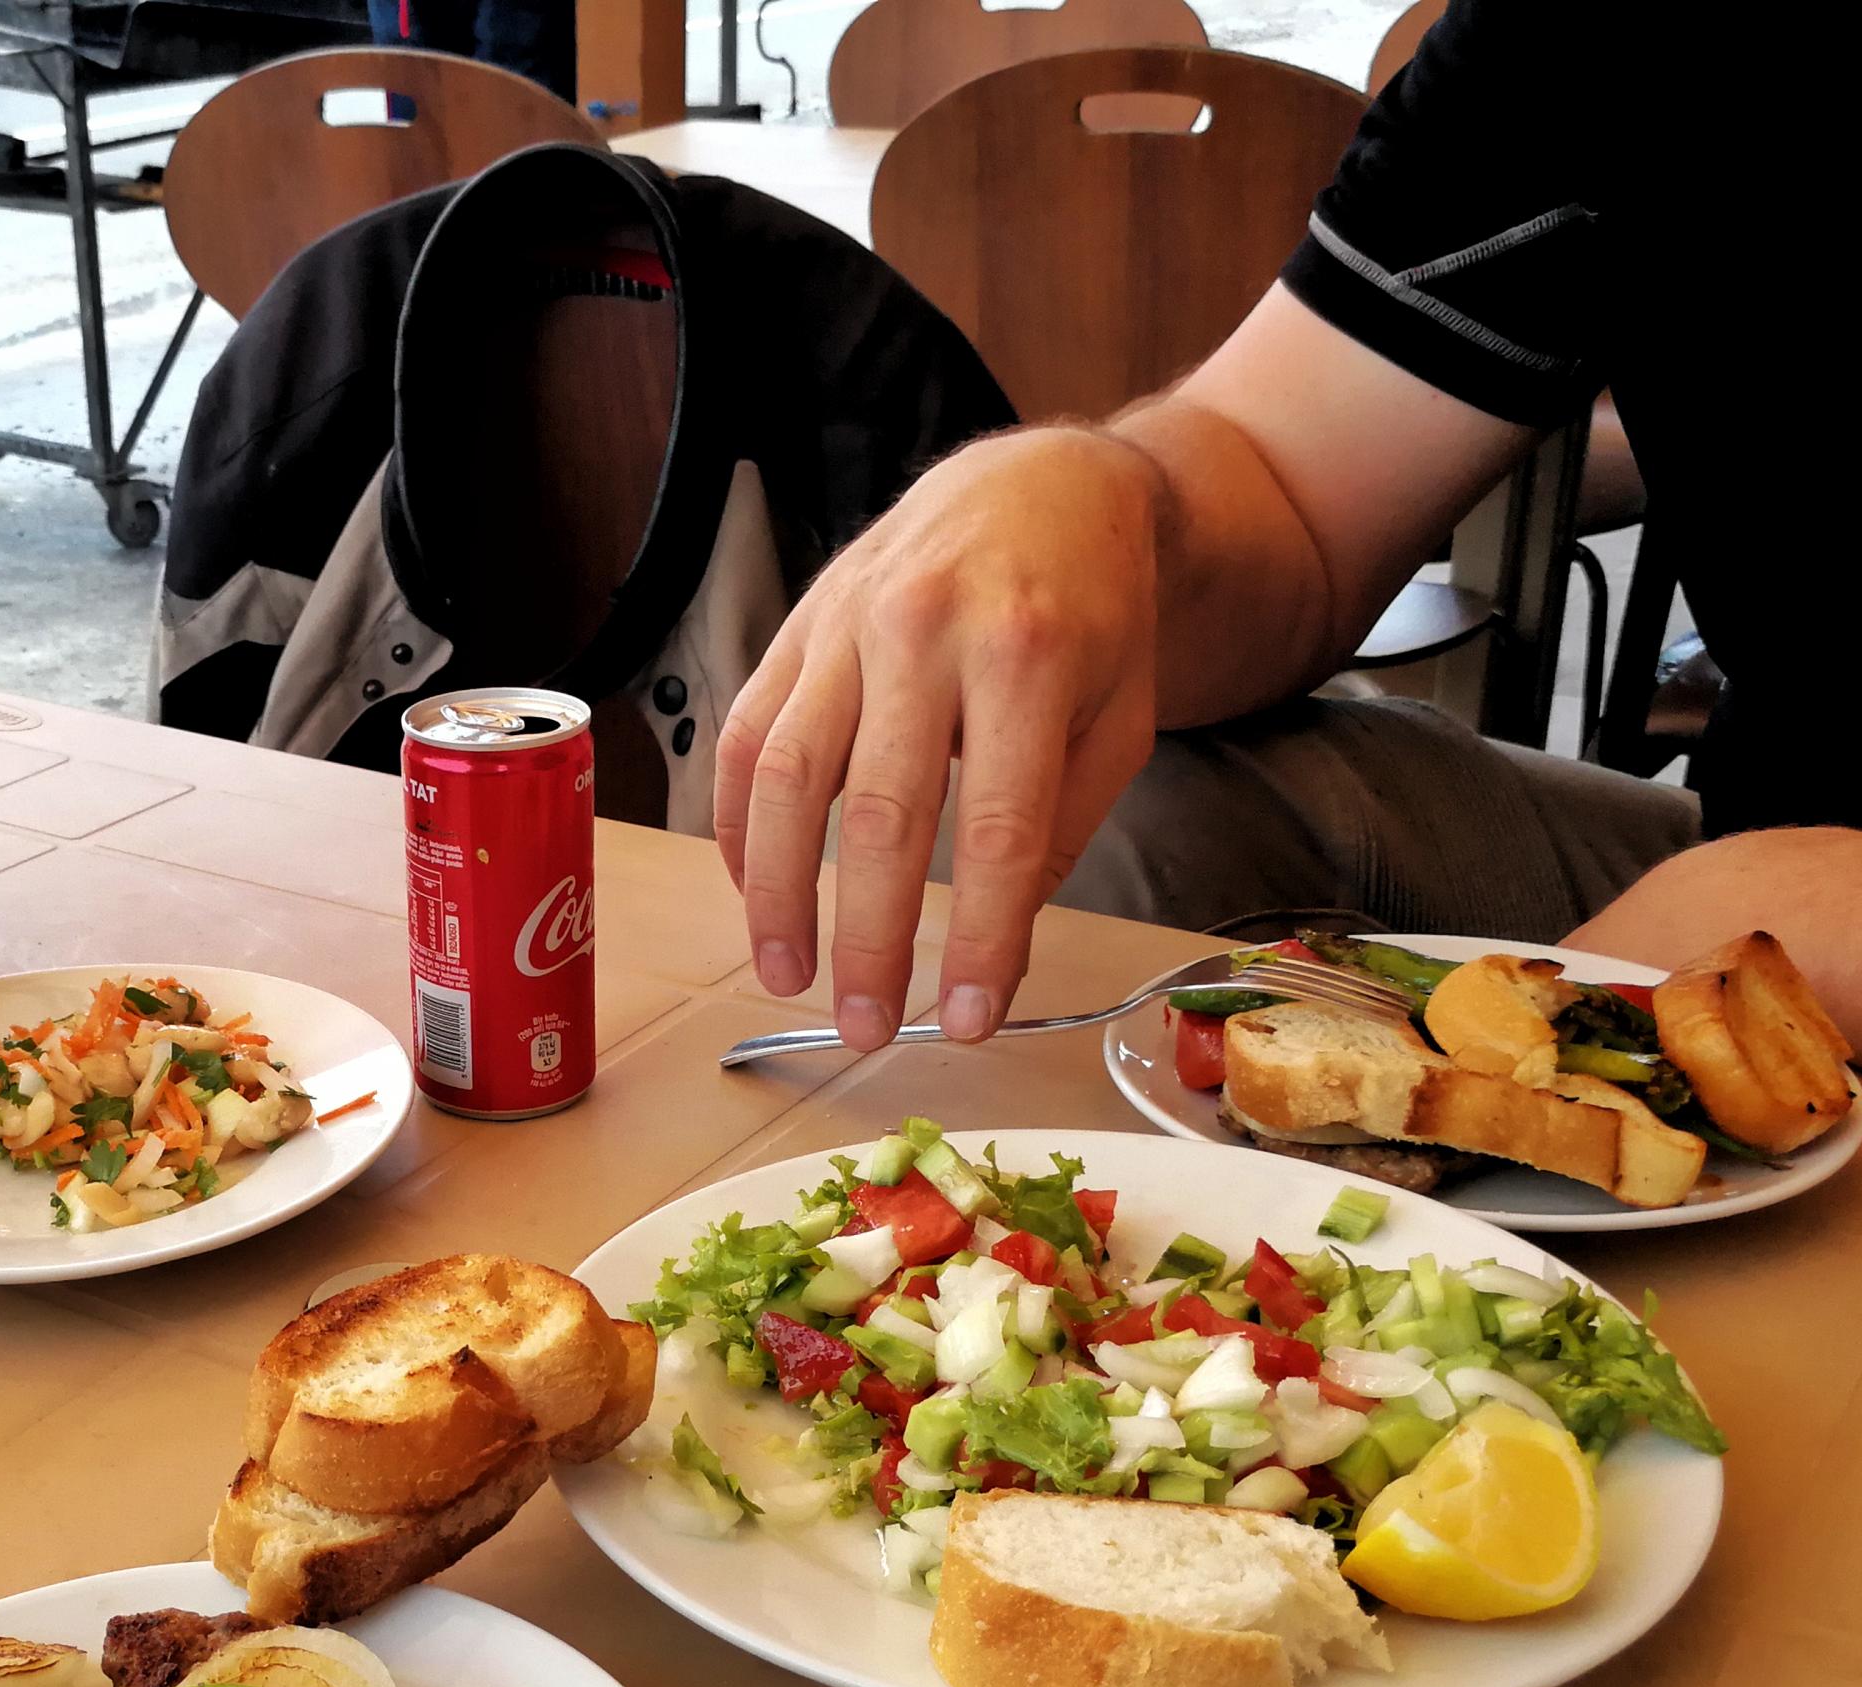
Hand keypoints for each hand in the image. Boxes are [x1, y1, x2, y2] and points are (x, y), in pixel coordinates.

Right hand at [716, 426, 1164, 1047]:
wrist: (1042, 484)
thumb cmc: (1091, 612)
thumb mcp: (1118, 718)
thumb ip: (1061, 827)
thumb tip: (996, 944)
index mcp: (1030, 656)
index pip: (999, 829)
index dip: (982, 938)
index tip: (968, 1021)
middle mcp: (927, 632)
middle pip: (885, 815)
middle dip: (871, 939)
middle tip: (868, 1027)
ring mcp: (847, 624)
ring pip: (790, 777)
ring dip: (780, 894)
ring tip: (787, 974)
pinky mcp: (797, 627)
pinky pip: (750, 736)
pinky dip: (743, 823)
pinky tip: (755, 889)